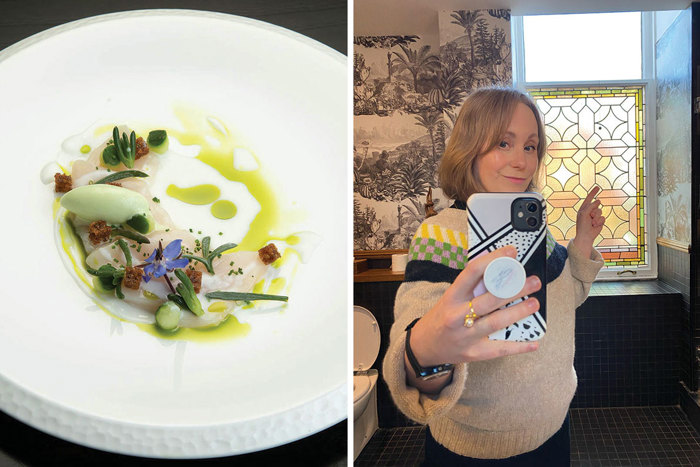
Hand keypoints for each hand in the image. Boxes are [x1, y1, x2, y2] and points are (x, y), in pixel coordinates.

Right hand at [408, 246, 541, 374]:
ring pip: (496, 322)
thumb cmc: (441, 318)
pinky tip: (533, 342)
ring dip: (518, 312)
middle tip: (533, 281)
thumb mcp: (450, 298)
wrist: (424, 346)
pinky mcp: (474, 353)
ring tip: (534, 303)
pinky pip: (499, 349)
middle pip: (489, 299)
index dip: (493, 260)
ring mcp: (465, 336)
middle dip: (514, 289)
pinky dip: (518, 346)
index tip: (511, 252)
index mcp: (451, 297)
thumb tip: (493, 263)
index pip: (472, 272)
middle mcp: (457, 315)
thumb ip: (470, 285)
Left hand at [572, 186, 605, 256]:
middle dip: (594, 211)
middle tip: (590, 217)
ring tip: (592, 223)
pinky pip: (603, 217)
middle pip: (596, 205)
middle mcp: (589, 211)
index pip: (589, 198)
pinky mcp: (600, 221)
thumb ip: (591, 206)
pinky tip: (595, 225)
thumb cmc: (582, 225)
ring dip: (596, 218)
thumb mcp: (584, 213)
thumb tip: (599, 200)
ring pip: (600, 211)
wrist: (586, 235)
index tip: (598, 187)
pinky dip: (599, 222)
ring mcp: (595, 216)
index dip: (593, 192)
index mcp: (583, 208)